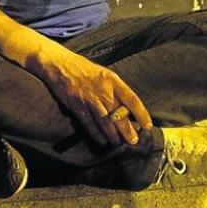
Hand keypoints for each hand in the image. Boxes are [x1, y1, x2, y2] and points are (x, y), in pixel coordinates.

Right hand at [31, 45, 153, 146]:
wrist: (59, 65)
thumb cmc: (83, 69)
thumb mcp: (104, 73)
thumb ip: (115, 89)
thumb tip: (126, 108)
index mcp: (112, 80)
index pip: (132, 99)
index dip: (141, 114)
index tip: (147, 125)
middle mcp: (103, 90)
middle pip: (119, 115)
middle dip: (127, 130)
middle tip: (132, 141)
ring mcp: (89, 99)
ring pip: (105, 122)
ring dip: (112, 135)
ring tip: (117, 143)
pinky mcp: (76, 105)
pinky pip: (89, 123)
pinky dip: (96, 133)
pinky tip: (101, 140)